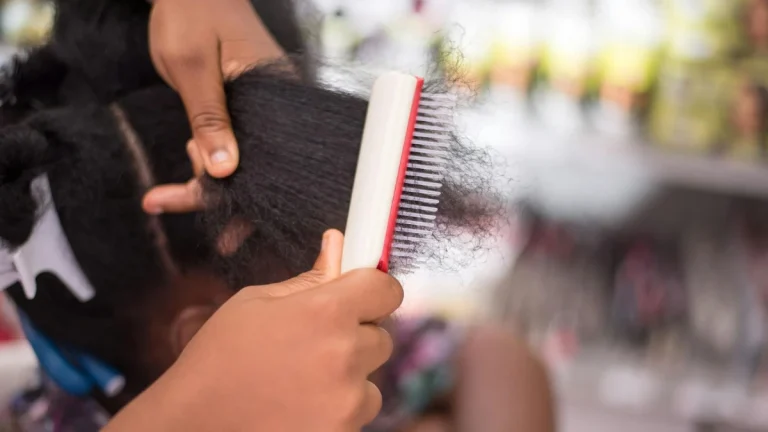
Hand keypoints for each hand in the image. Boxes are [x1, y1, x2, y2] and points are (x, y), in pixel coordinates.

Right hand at [105, 230, 403, 431]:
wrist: (194, 423)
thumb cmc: (217, 360)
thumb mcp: (255, 303)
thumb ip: (308, 278)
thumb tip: (338, 244)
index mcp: (326, 312)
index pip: (387, 290)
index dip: (373, 291)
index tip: (360, 297)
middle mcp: (345, 355)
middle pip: (381, 336)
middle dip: (354, 336)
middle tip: (312, 345)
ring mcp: (348, 401)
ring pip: (372, 379)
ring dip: (349, 377)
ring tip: (300, 381)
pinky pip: (360, 412)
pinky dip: (339, 409)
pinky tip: (301, 405)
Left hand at [142, 0, 282, 213]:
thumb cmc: (193, 14)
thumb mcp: (193, 68)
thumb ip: (209, 118)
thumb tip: (223, 171)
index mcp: (278, 98)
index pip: (273, 160)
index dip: (253, 198)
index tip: (233, 235)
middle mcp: (275, 111)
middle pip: (259, 168)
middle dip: (222, 196)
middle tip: (196, 226)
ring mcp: (259, 113)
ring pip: (238, 161)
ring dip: (203, 178)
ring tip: (164, 190)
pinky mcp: (241, 112)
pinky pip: (226, 147)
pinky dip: (201, 164)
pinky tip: (171, 184)